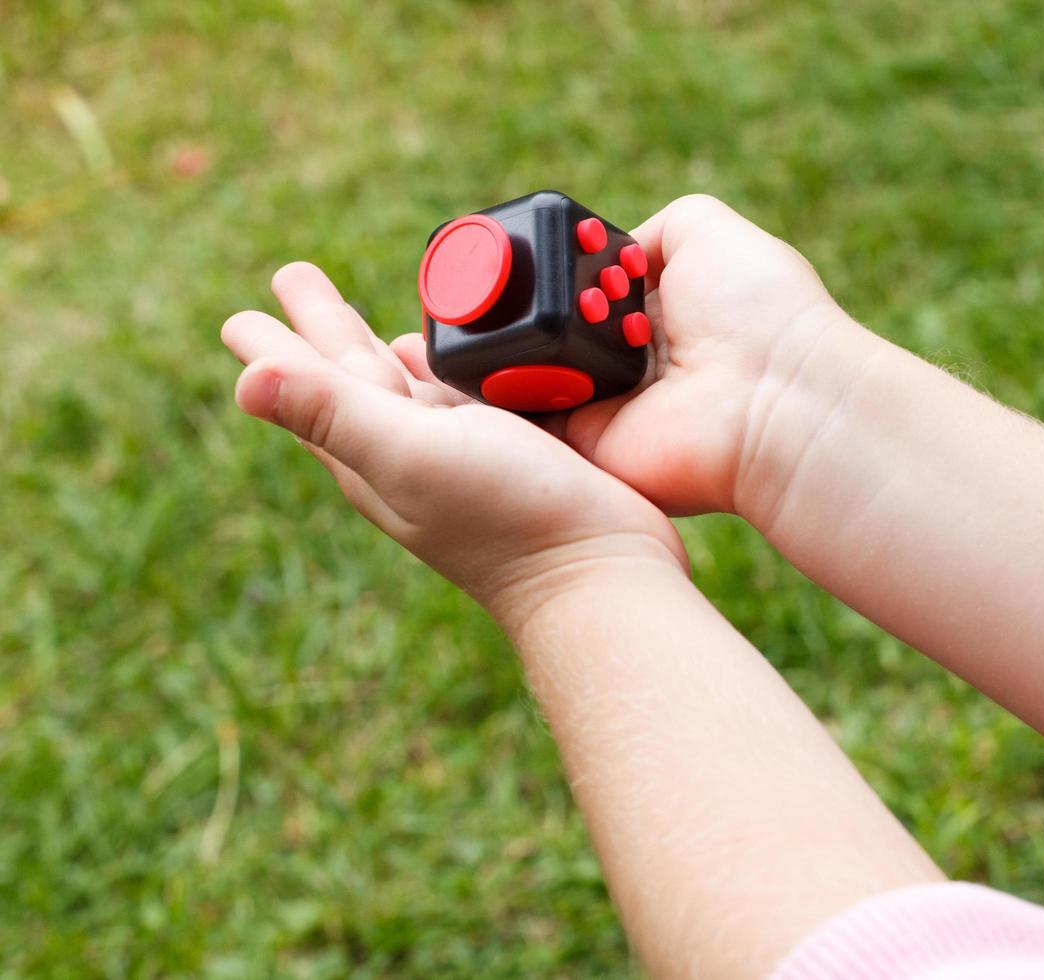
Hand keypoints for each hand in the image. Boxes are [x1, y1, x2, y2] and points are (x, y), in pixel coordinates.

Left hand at [222, 262, 686, 624]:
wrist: (603, 572)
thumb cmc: (508, 518)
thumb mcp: (411, 454)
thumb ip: (335, 412)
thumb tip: (243, 378)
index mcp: (370, 454)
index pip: (307, 385)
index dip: (278, 343)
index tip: (240, 314)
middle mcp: (408, 453)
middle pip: (352, 374)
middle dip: (325, 326)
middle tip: (296, 276)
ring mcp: (461, 454)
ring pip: (409, 383)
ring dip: (385, 345)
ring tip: (370, 317)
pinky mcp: (514, 450)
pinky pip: (466, 394)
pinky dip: (451, 366)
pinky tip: (456, 356)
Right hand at [389, 195, 874, 520]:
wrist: (775, 398)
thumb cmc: (758, 311)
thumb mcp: (710, 232)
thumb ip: (657, 229)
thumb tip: (618, 245)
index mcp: (660, 310)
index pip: (586, 288)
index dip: (550, 271)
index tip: (509, 253)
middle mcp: (631, 360)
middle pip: (551, 328)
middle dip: (516, 305)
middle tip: (480, 285)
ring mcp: (607, 405)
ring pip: (530, 371)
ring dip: (503, 344)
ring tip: (470, 315)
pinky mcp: (588, 446)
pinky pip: (525, 420)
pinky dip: (497, 395)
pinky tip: (464, 359)